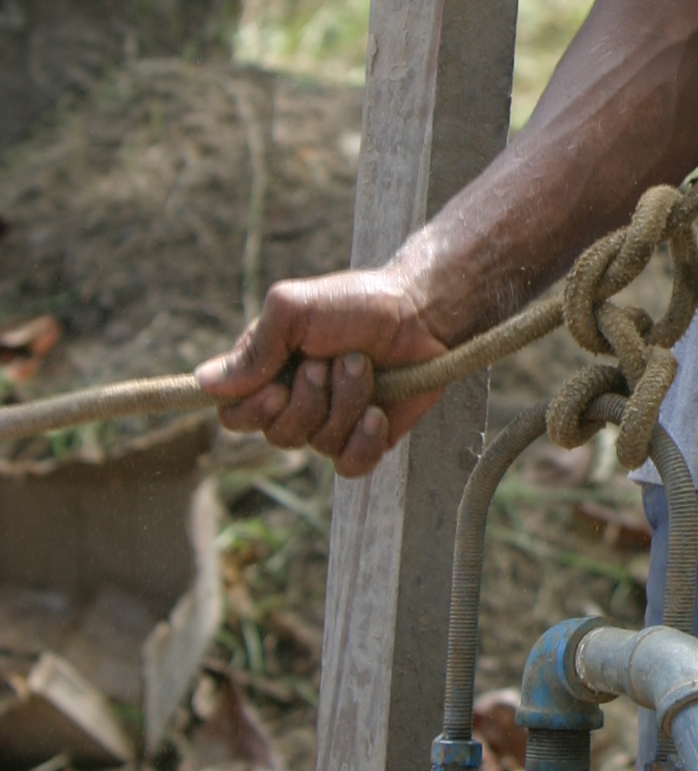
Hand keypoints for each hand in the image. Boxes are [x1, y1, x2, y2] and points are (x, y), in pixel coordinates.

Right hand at [196, 262, 450, 478]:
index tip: (277, 387)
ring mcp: (330, 424)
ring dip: (346, 401)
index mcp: (266, 373)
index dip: (252, 411)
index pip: (233, 416)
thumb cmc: (355, 303)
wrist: (420, 313)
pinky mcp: (366, 440)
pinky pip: (349, 466)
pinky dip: (364, 441)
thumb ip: (254, 347)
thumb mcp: (295, 309)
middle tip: (330, 361)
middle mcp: (293, 403)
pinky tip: (378, 413)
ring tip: (363, 365)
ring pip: (317, 444)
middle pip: (275, 435)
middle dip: (309, 398)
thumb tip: (204, 384)